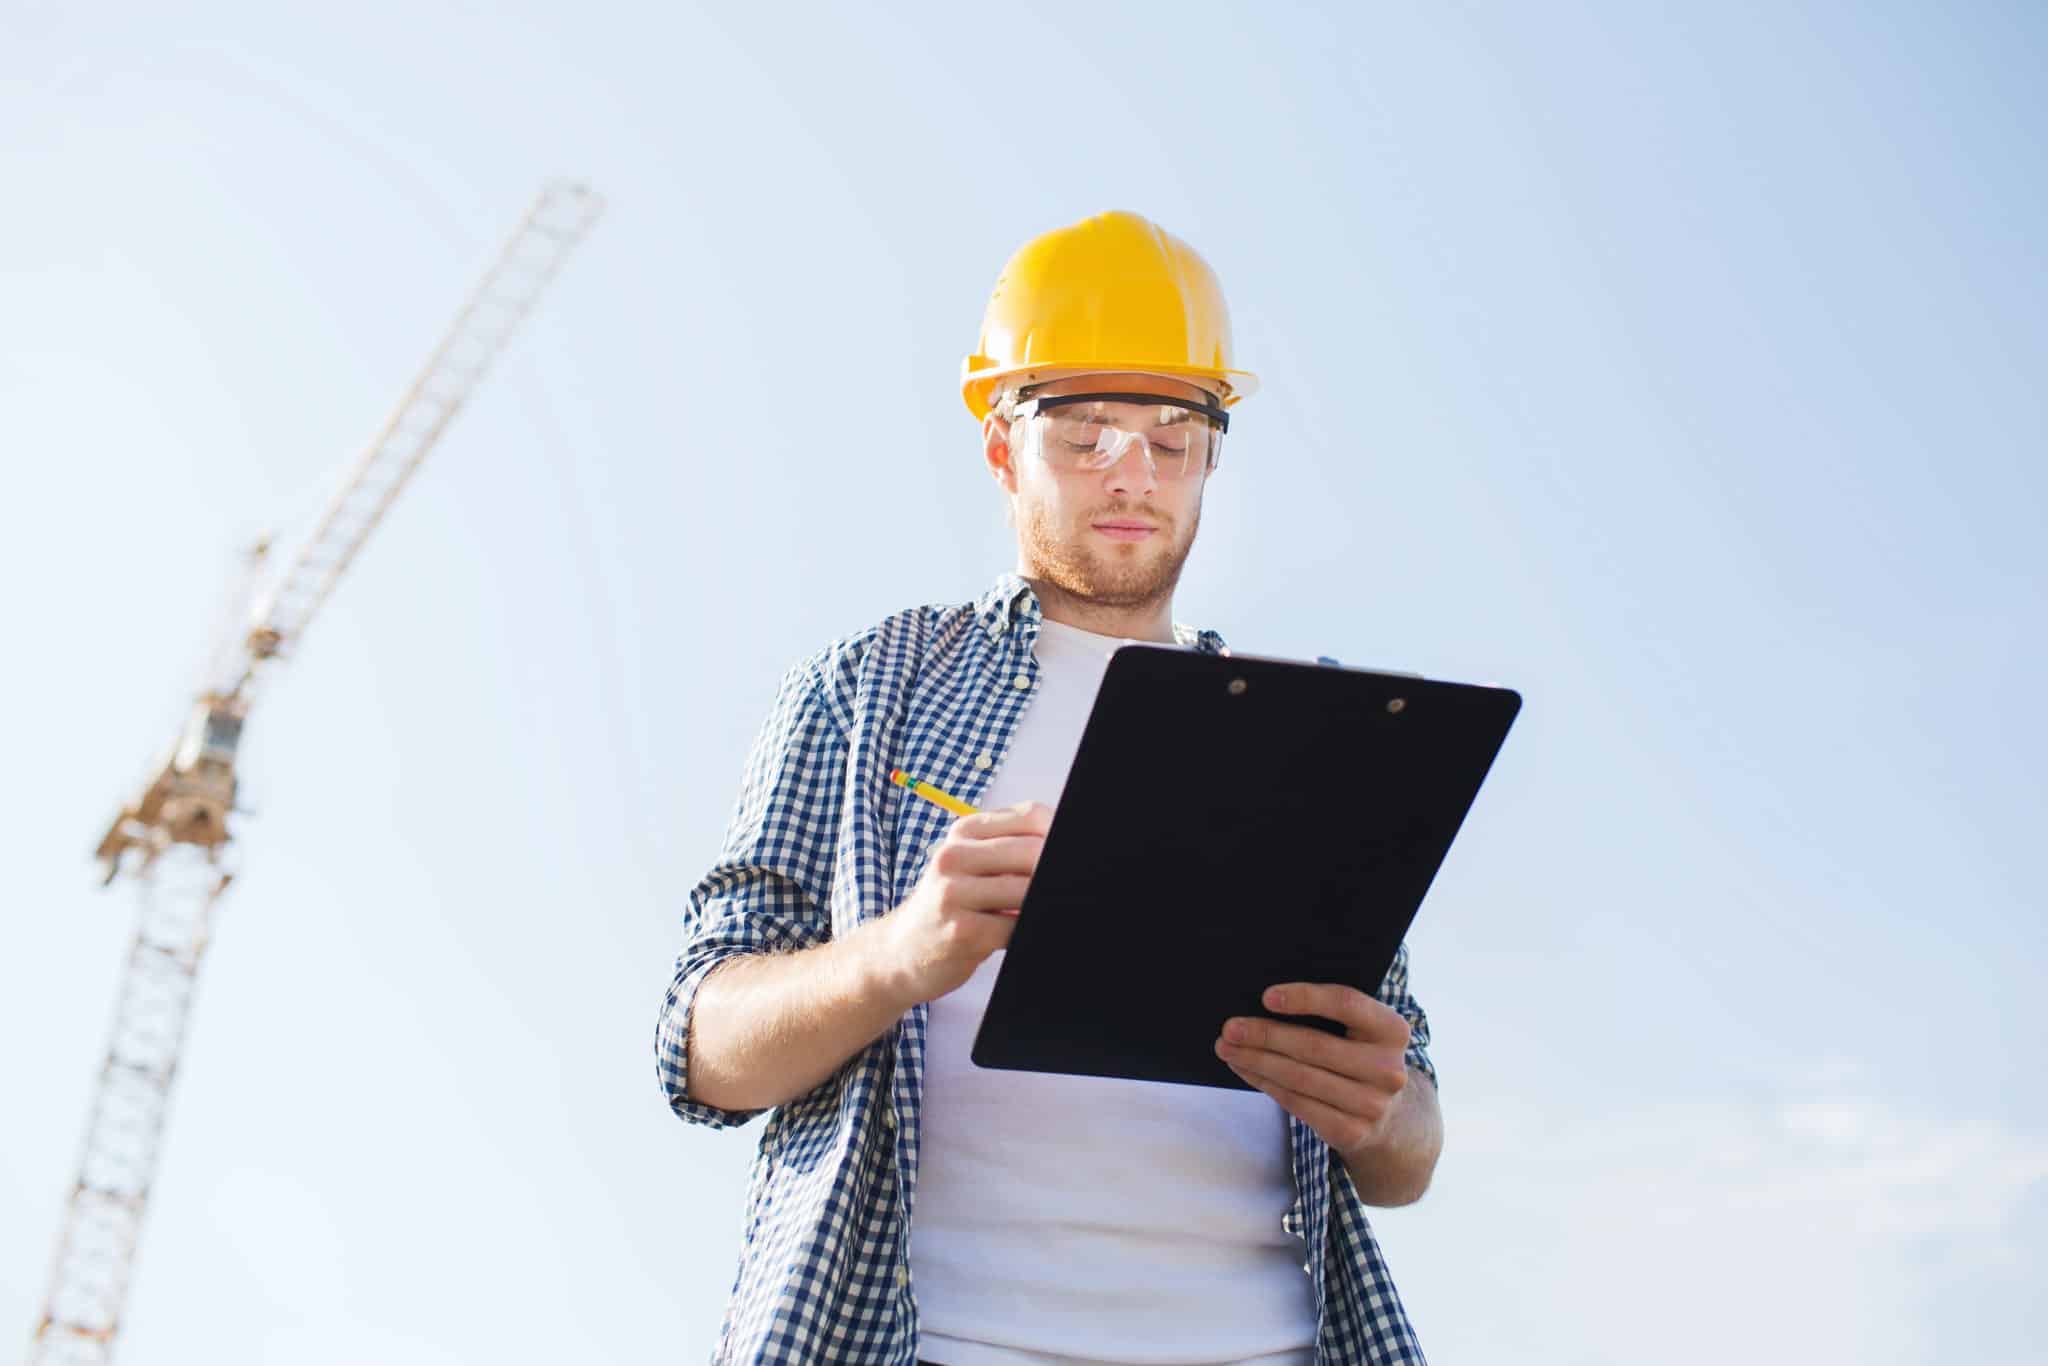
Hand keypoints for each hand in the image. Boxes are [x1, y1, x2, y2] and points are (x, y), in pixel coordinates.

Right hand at [877, 800, 1050, 1006]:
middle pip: (1033, 852)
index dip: (1060, 834)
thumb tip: (1066, 847)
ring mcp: (953, 894)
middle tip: (1070, 887)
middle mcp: (954, 856)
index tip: (1073, 854)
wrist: (900, 951)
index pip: (1031, 815)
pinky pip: (1015, 927)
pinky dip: (1026, 931)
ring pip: (1027, 890)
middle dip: (1056, 872)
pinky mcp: (960, 932)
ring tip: (1040, 911)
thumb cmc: (950, 906)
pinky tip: (1020, 934)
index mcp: (964, 832)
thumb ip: (1013, 850)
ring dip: (1042, 903)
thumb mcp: (971, 865)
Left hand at [1215, 983, 1412, 1156]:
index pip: (1346, 1004)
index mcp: (1393, 1030)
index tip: (1267, 996)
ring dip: (1256, 1061)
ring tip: (1227, 1048)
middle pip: (1314, 1046)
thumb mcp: (1363, 1031)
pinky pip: (1297, 1103)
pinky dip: (1265, 1084)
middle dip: (1265, 1035)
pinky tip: (1246, 1070)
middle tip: (1230, 1028)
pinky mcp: (1351, 1132)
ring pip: (1300, 1077)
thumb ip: (1332, 1013)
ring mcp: (1372, 1105)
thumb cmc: (1361, 1057)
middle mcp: (1388, 1069)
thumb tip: (1265, 1002)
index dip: (1305, 998)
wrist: (1392, 1118)